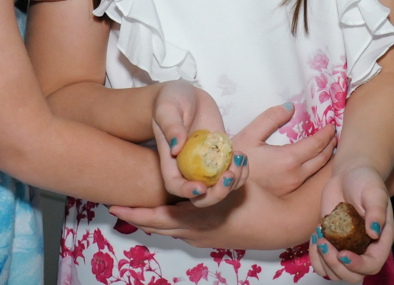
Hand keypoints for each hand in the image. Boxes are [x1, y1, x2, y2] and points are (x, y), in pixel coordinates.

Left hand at [111, 182, 300, 249]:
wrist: (278, 226)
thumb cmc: (259, 202)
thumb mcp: (241, 180)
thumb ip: (228, 166)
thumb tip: (225, 153)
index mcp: (197, 216)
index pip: (158, 217)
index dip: (135, 212)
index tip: (115, 205)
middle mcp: (195, 231)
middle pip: (156, 228)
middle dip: (135, 218)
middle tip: (115, 209)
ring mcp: (201, 239)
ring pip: (167, 231)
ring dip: (150, 221)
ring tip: (135, 210)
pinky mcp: (208, 241)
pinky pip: (179, 233)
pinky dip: (166, 224)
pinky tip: (164, 216)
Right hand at [152, 81, 246, 206]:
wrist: (186, 94)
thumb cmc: (170, 100)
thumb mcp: (167, 109)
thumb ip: (171, 126)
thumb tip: (176, 147)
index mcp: (171, 161)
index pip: (175, 185)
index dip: (187, 191)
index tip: (201, 187)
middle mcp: (189, 167)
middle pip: (202, 195)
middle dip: (217, 193)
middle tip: (229, 176)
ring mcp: (207, 163)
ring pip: (221, 186)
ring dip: (234, 181)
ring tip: (239, 158)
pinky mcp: (221, 154)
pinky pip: (233, 171)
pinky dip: (241, 170)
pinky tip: (243, 156)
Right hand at [232, 104, 335, 196]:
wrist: (225, 187)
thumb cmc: (236, 160)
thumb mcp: (250, 134)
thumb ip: (270, 118)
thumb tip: (290, 107)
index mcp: (289, 159)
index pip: (317, 144)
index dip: (327, 133)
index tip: (332, 125)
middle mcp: (296, 175)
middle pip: (322, 159)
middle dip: (330, 144)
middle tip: (334, 134)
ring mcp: (293, 187)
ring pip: (317, 170)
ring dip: (325, 156)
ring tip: (327, 145)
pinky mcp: (289, 193)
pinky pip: (309, 177)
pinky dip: (316, 165)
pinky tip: (312, 159)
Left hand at [309, 166, 393, 282]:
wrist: (349, 174)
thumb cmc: (366, 181)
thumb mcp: (374, 192)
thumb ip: (376, 211)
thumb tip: (374, 232)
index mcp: (380, 241)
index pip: (372, 265)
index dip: (357, 266)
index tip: (342, 253)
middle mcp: (364, 249)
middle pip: (353, 276)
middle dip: (336, 265)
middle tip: (325, 243)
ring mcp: (346, 247)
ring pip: (335, 273)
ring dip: (323, 261)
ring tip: (319, 237)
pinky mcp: (331, 243)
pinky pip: (321, 262)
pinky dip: (315, 255)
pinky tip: (315, 236)